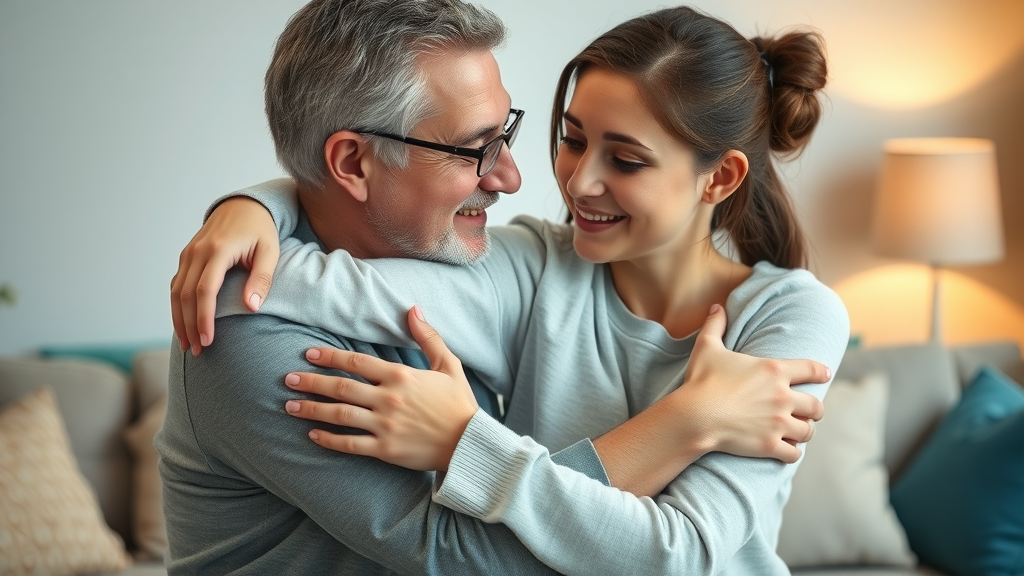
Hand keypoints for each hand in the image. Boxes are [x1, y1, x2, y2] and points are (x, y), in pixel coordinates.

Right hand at [170, 196, 279, 355]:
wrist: (244, 206)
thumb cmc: (261, 231)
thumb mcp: (270, 252)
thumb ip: (262, 278)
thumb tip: (251, 308)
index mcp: (218, 249)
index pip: (205, 290)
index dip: (203, 318)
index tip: (207, 341)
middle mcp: (197, 251)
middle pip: (185, 295)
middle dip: (189, 325)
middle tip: (198, 351)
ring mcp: (188, 253)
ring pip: (175, 292)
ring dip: (179, 320)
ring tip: (188, 345)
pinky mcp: (186, 257)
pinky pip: (176, 285)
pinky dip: (177, 307)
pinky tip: (184, 325)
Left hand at [283, 306, 478, 470]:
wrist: (470, 444)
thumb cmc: (460, 404)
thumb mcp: (449, 365)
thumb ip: (428, 337)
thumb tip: (412, 309)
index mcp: (402, 376)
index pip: (357, 362)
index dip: (330, 356)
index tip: (309, 354)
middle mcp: (389, 399)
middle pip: (341, 387)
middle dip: (311, 382)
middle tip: (288, 379)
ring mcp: (385, 426)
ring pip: (339, 415)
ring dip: (311, 409)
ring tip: (289, 405)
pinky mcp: (385, 450)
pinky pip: (349, 444)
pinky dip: (328, 439)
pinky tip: (312, 434)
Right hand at [678, 304, 828, 462]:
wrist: (695, 415)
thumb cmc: (701, 380)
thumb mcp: (707, 347)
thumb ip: (716, 325)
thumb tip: (717, 306)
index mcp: (774, 370)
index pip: (811, 369)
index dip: (821, 371)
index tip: (826, 374)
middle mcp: (783, 396)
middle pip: (816, 405)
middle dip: (814, 409)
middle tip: (809, 412)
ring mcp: (779, 423)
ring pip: (808, 431)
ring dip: (803, 431)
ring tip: (797, 432)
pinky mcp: (770, 445)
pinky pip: (794, 453)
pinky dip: (792, 452)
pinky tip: (787, 450)